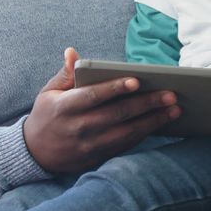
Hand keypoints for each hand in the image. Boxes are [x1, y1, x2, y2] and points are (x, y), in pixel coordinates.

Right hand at [22, 48, 180, 172]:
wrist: (35, 153)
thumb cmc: (46, 115)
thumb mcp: (49, 92)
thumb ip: (65, 73)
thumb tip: (72, 52)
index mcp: (65, 107)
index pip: (94, 96)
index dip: (115, 88)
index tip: (137, 80)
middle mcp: (79, 127)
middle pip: (117, 115)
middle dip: (146, 104)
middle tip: (171, 94)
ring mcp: (90, 145)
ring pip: (127, 133)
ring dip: (153, 121)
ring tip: (175, 109)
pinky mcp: (98, 157)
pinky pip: (126, 145)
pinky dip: (145, 134)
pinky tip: (161, 123)